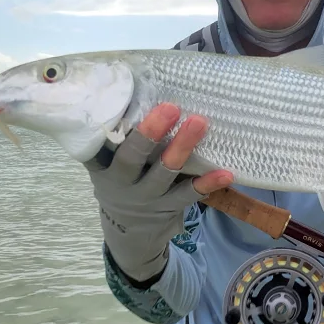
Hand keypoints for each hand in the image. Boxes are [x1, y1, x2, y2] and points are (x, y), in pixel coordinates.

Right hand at [86, 103, 232, 282]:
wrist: (128, 233)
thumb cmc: (123, 183)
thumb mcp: (108, 166)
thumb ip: (116, 140)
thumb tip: (138, 89)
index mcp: (103, 167)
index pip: (97, 147)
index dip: (105, 127)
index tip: (117, 102)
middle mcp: (122, 182)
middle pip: (133, 156)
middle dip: (150, 132)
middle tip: (170, 107)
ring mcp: (147, 197)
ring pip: (164, 172)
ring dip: (183, 148)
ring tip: (199, 123)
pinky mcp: (169, 207)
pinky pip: (190, 194)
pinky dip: (208, 183)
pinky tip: (226, 172)